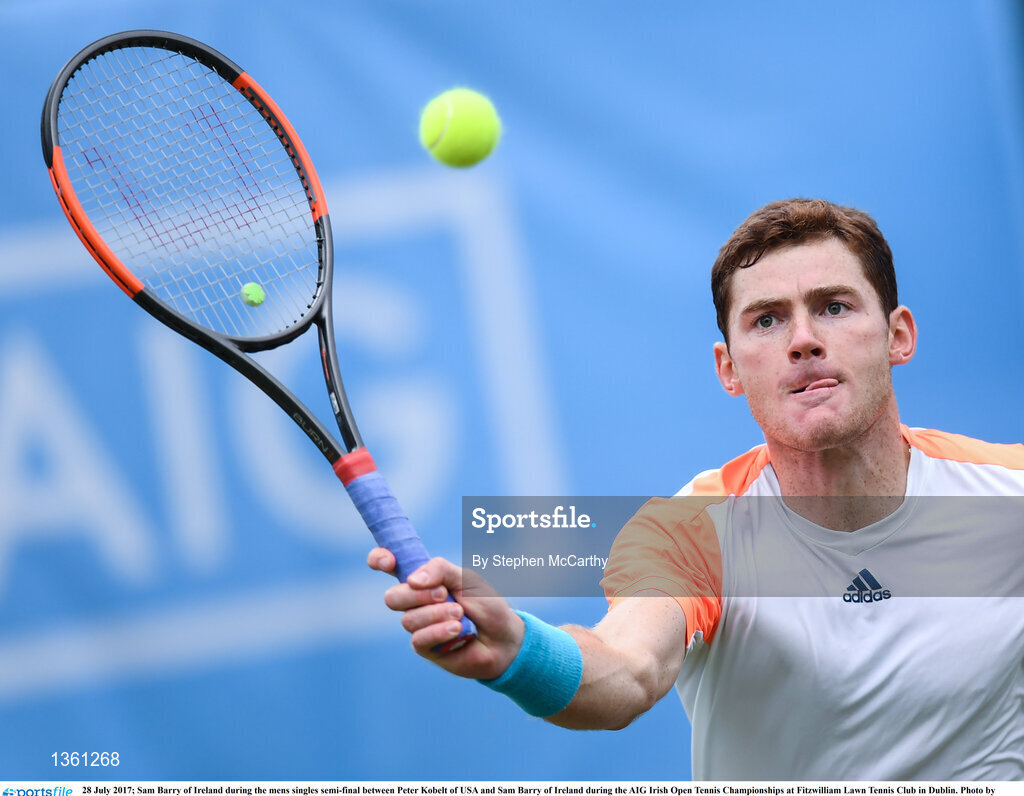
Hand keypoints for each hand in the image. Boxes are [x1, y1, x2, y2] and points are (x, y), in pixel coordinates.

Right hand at [368, 548, 523, 679]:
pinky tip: (457, 630)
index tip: (387, 562)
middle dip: (418, 595)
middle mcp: (416, 602)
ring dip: (437, 614)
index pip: (390, 565)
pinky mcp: (425, 648)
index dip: (380, 559)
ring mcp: (419, 626)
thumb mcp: (466, 578)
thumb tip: (412, 579)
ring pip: (408, 620)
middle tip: (444, 594)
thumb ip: (440, 570)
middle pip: (393, 597)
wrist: (503, 637)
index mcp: (423, 580)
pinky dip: (439, 631)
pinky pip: (418, 639)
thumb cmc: (486, 605)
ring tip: (460, 615)